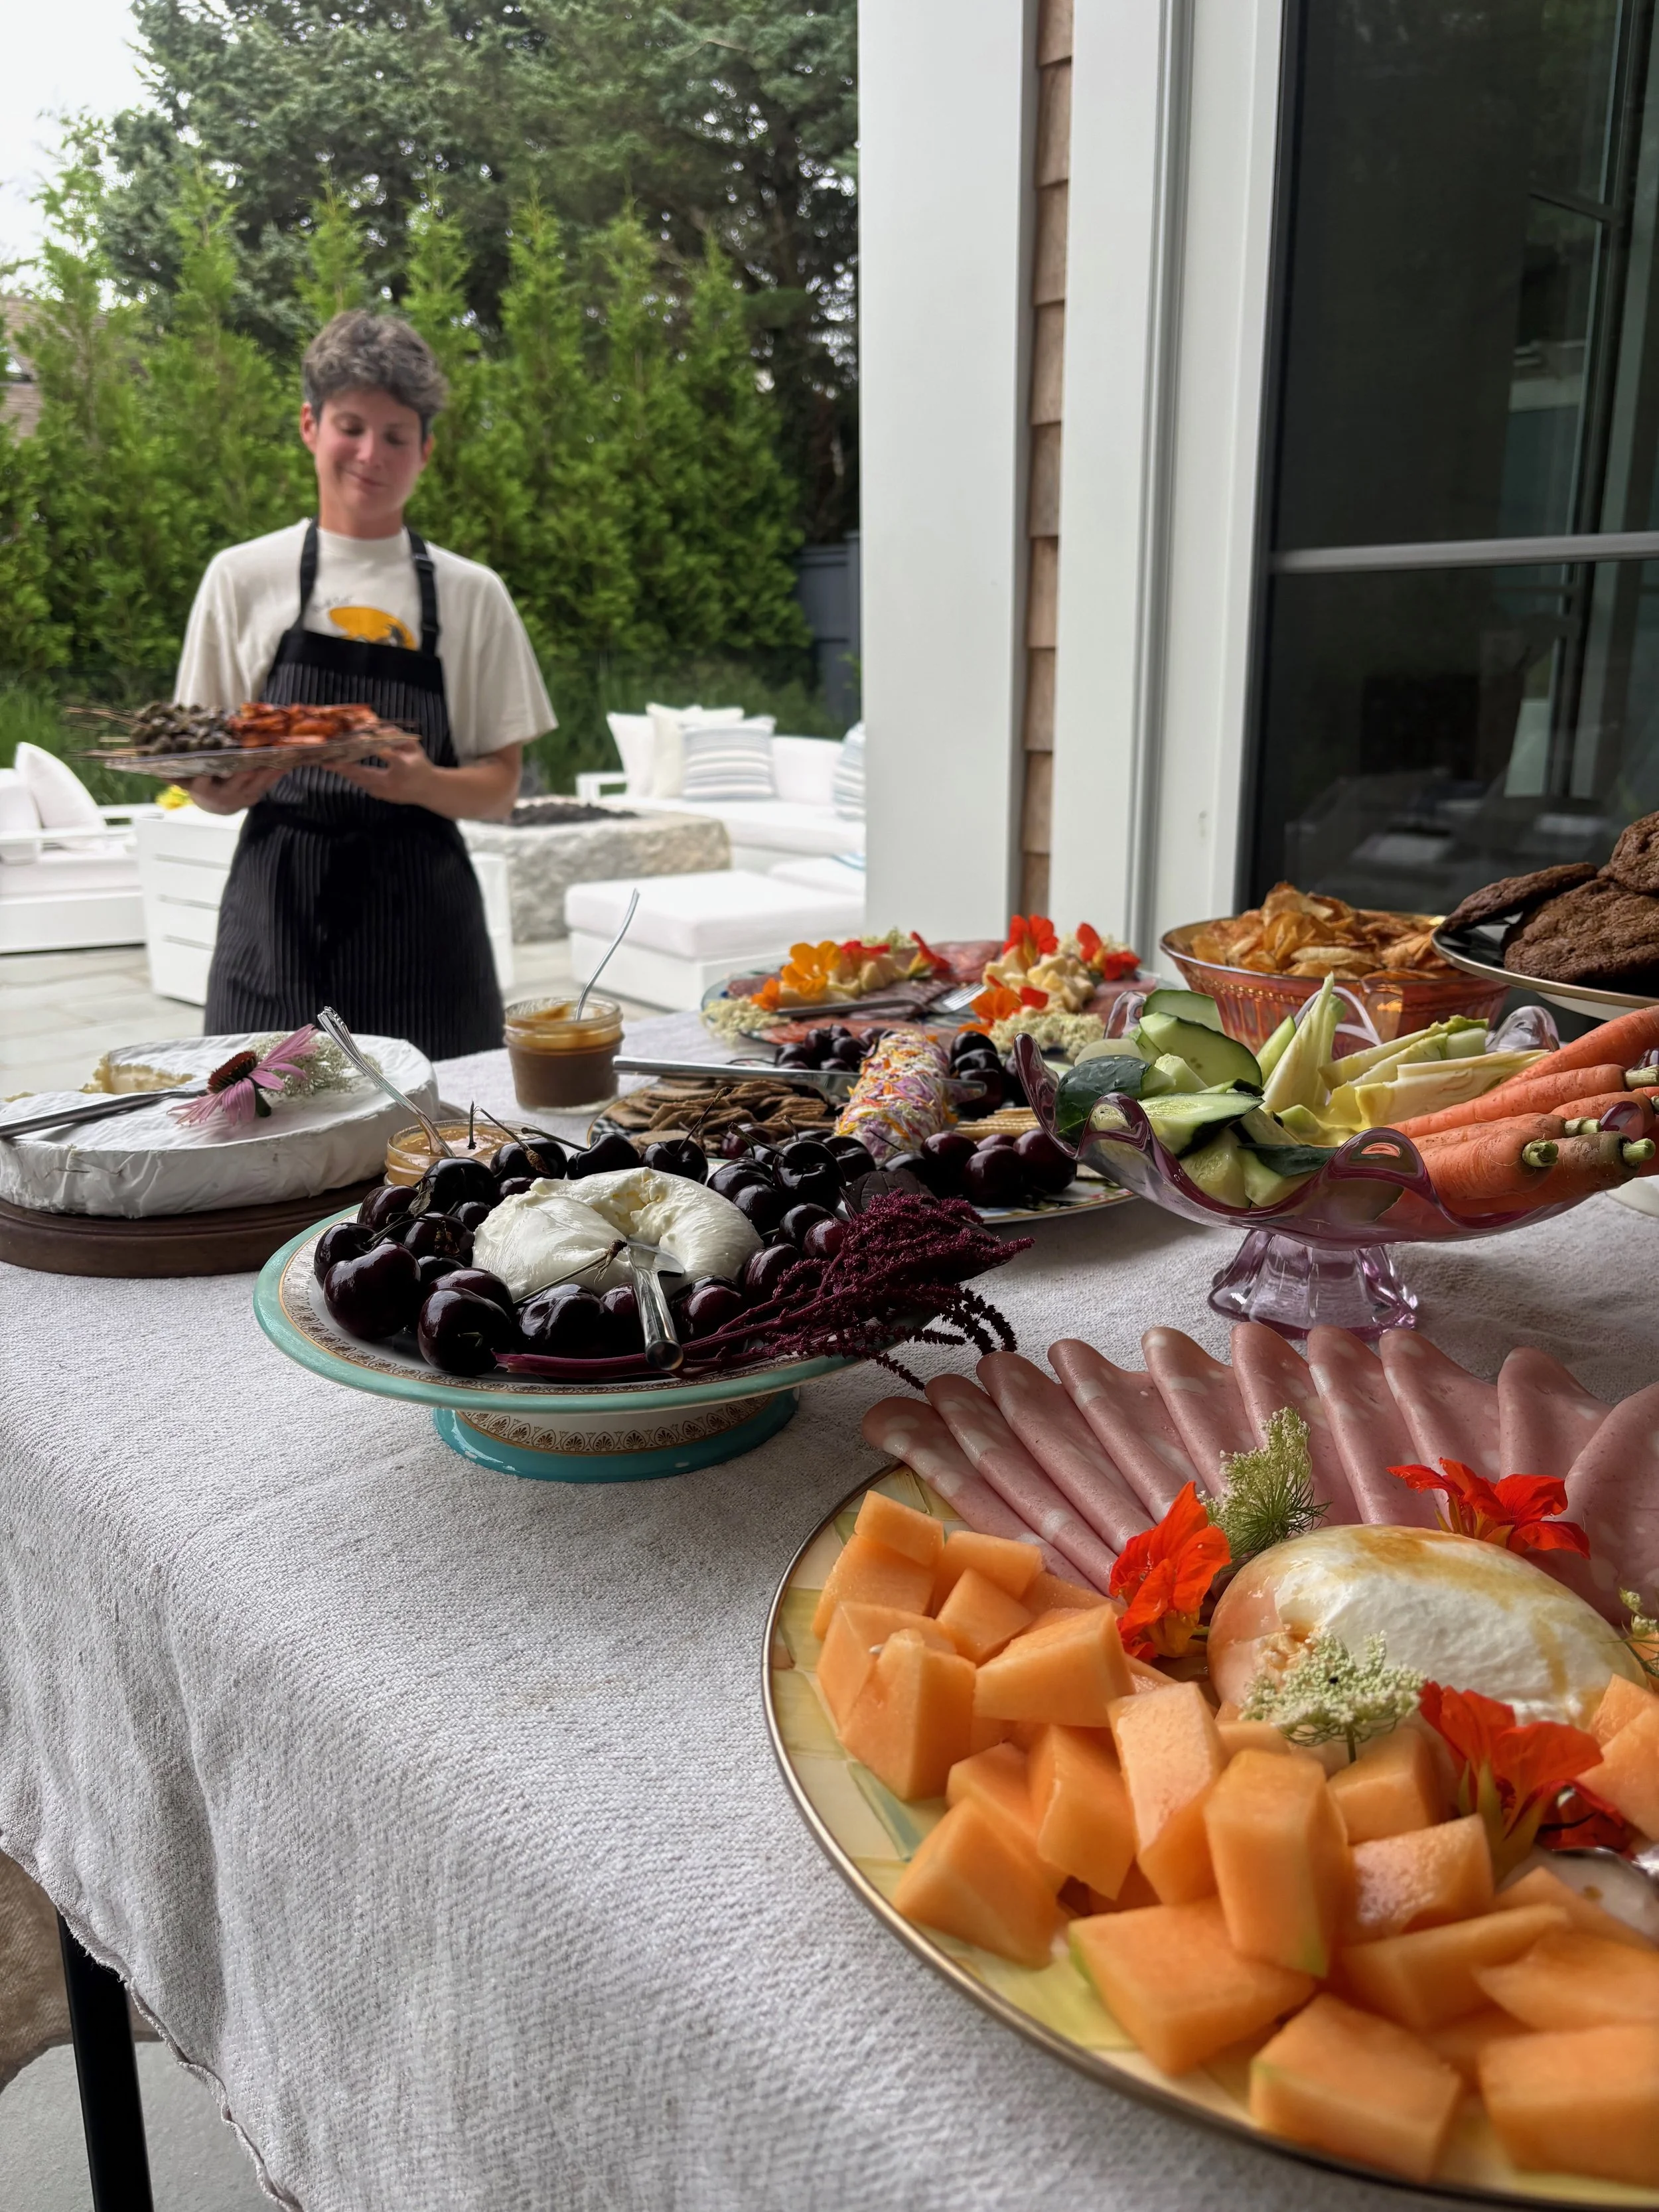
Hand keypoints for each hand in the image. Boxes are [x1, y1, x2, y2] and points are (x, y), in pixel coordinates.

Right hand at [173, 762, 292, 814]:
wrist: (216, 804)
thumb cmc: (197, 783)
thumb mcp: (183, 779)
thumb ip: (171, 773)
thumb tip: (150, 764)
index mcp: (205, 790)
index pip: (205, 782)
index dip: (209, 775)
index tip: (214, 766)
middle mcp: (225, 796)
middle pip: (236, 780)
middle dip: (246, 767)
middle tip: (254, 752)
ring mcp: (243, 797)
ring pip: (256, 781)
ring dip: (267, 767)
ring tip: (278, 752)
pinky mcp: (256, 796)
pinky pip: (269, 783)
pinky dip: (277, 771)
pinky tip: (288, 759)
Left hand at [325, 738, 438, 807]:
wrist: (427, 790)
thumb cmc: (419, 765)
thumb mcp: (413, 747)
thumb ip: (397, 736)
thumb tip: (377, 727)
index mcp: (405, 767)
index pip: (394, 759)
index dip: (383, 753)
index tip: (373, 747)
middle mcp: (394, 782)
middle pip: (367, 774)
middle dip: (346, 767)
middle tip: (328, 761)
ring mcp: (386, 792)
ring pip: (361, 781)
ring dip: (345, 772)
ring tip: (328, 764)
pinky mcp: (381, 796)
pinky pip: (362, 785)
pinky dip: (352, 776)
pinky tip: (340, 769)